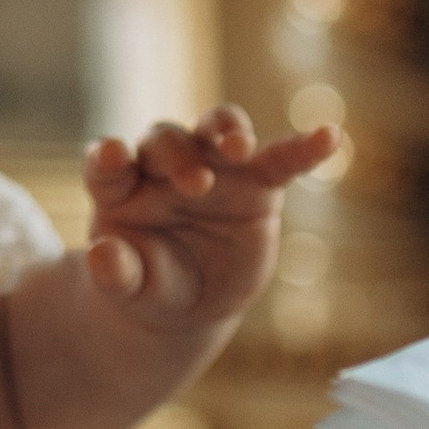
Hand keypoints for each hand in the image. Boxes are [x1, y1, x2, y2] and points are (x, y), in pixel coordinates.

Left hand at [82, 109, 340, 335]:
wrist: (192, 300)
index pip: (106, 164)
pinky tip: (328, 137)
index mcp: (120, 188)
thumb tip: (99, 255)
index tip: (111, 154)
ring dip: (226, 129)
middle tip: (194, 184)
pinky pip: (280, 158)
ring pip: (215, 129)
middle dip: (178, 156)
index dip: (107, 155)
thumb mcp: (131, 289)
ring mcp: (213, 167)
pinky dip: (303, 148)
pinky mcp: (256, 181)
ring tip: (238, 146)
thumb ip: (116, 274)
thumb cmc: (151, 287)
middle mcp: (163, 166)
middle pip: (165, 141)